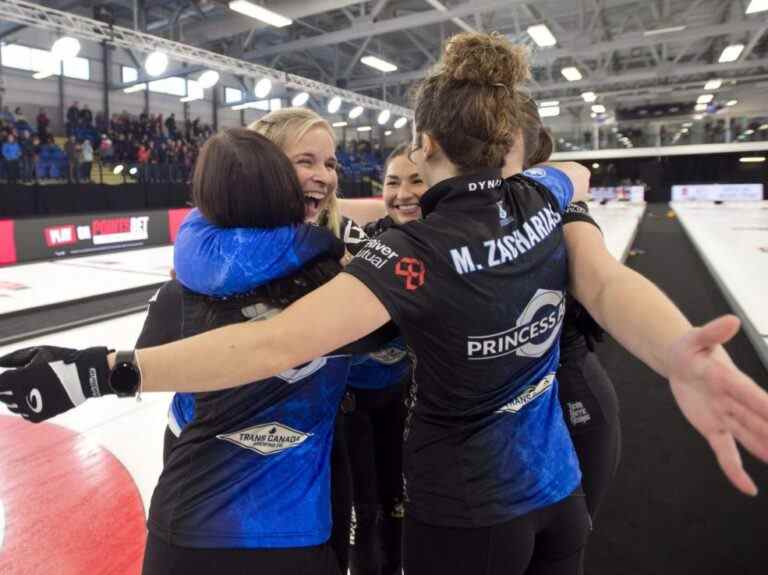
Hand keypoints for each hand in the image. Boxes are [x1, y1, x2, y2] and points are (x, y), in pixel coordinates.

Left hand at [0, 346, 111, 422]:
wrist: (86, 376)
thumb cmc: (61, 360)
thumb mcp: (37, 352)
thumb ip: (13, 358)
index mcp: (16, 378)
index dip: (2, 378)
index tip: (10, 374)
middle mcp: (19, 395)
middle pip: (1, 394)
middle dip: (6, 387)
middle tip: (21, 379)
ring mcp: (28, 408)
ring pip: (11, 405)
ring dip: (15, 397)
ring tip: (30, 387)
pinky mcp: (38, 416)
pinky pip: (24, 414)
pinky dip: (26, 406)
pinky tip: (36, 397)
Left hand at [666, 315, 767, 495]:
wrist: (679, 361)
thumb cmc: (690, 348)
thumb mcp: (694, 338)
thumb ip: (712, 332)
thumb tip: (732, 321)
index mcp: (732, 380)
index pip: (756, 398)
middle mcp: (735, 402)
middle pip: (761, 423)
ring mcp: (726, 417)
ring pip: (750, 439)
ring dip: (766, 452)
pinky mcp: (713, 428)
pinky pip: (726, 451)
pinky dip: (734, 468)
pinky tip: (746, 487)